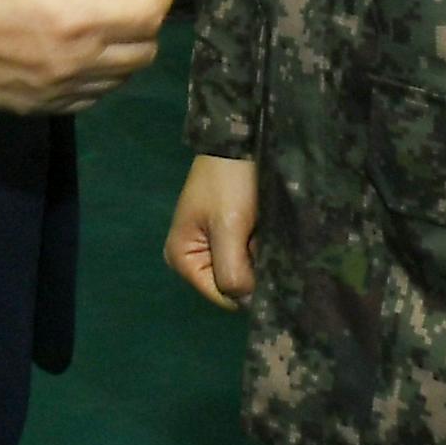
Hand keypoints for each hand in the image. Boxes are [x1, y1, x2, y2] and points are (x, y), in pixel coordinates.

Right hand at [0, 0, 170, 115]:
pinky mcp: (31, 106)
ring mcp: (52, 92)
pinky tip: (70, 46)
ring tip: (90, 13)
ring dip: (121, 46)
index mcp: (79, 18)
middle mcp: (73, 64)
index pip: (151, 13)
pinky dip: (95, 74)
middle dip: (143, 15)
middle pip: (143, 51)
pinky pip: (86, 99)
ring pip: (118, 79)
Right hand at [165, 153, 257, 307]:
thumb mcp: (229, 227)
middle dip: (252, 267)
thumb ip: (232, 271)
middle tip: (260, 239)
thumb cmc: (228, 183)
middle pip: (232, 284)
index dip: (245, 284)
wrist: (239, 141)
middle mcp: (193, 259)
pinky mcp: (228, 237)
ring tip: (263, 230)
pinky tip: (263, 228)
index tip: (258, 256)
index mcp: (182, 260)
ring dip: (258, 256)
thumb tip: (247, 303)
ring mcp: (211, 248)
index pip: (222, 296)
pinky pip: (248, 255)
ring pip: (244, 270)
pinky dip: (260, 246)